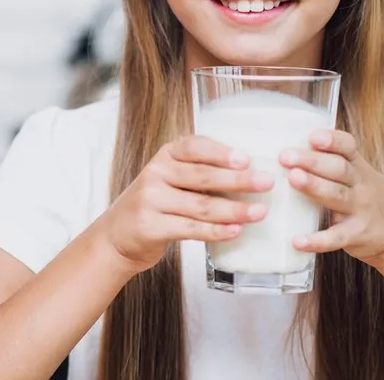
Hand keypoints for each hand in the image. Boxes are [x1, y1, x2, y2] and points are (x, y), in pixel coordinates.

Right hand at [100, 136, 274, 273]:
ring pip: (200, 206)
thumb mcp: (171, 178)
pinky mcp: (150, 227)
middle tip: (266, 183)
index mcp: (165, 155)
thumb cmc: (157, 204)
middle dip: (238, 180)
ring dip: (234, 210)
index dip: (220, 152)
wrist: (117, 236)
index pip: (194, 146)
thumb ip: (200, 172)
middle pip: (202, 176)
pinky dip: (216, 231)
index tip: (246, 158)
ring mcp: (150, 200)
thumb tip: (250, 172)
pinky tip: (235, 231)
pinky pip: (190, 229)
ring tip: (259, 212)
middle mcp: (156, 173)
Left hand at [280, 129, 383, 268]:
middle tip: (285, 156)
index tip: (313, 136)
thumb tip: (293, 149)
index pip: (348, 147)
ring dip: (314, 186)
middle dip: (312, 161)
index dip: (332, 140)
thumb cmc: (371, 200)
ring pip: (337, 195)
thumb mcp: (361, 176)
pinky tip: (297, 241)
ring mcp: (360, 210)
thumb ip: (334, 163)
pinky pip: (335, 237)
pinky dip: (316, 240)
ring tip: (293, 178)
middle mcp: (361, 186)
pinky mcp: (356, 235)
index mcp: (359, 168)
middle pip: (338, 168)